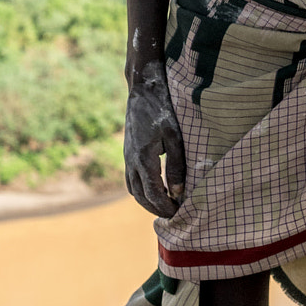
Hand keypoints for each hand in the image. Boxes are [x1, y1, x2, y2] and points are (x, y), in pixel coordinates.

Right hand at [123, 65, 186, 216]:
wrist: (143, 90)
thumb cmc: (162, 111)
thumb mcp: (174, 137)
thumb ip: (176, 165)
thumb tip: (178, 191)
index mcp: (143, 158)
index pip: (152, 193)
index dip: (164, 207)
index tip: (178, 214)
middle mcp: (131, 161)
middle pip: (140, 196)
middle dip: (155, 209)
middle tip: (172, 216)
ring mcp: (127, 157)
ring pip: (133, 189)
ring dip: (147, 201)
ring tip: (164, 206)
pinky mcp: (127, 153)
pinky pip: (130, 179)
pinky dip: (141, 190)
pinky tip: (154, 190)